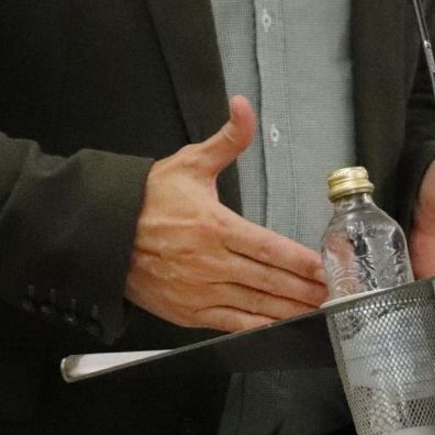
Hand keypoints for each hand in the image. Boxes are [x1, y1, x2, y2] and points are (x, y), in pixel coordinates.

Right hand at [125, 96, 327, 331]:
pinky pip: (230, 323)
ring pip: (253, 305)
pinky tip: (278, 327)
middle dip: (303, 289)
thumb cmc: (147, 199)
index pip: (268, 247)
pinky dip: (257, 327)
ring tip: (316, 311)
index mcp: (214, 226)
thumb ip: (227, 139)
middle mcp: (210, 263)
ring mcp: (199, 291)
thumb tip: (243, 106)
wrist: (102, 232)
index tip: (324, 267)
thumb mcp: (190, 163)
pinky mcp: (188, 312)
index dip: (300, 260)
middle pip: (268, 280)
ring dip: (288, 310)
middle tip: (332, 294)